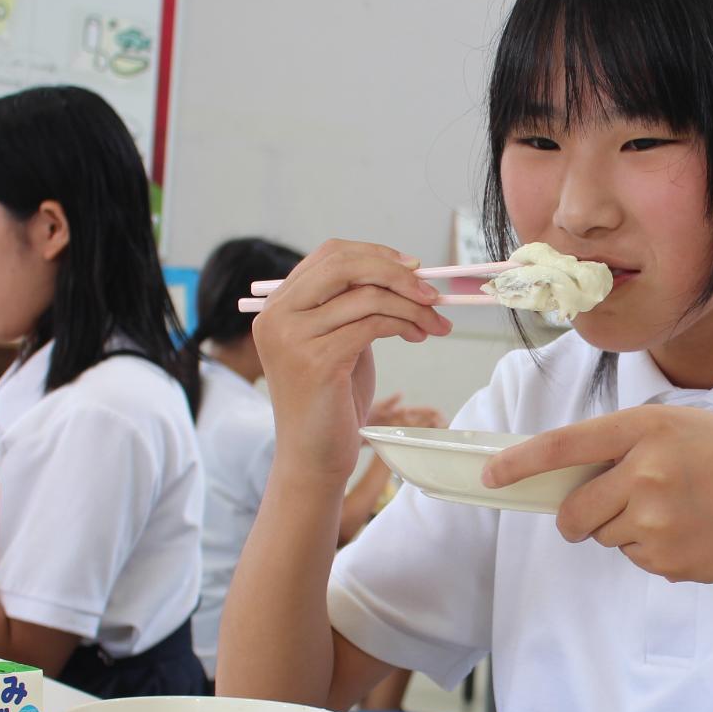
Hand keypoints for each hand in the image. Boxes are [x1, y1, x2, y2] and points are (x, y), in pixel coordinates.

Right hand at [252, 241, 452, 482]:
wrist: (314, 457)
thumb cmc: (331, 402)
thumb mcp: (338, 341)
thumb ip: (352, 307)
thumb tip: (403, 273)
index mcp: (278, 306)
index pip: (329, 255)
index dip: (376, 255)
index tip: (414, 268)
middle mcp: (277, 316)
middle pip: (344, 264)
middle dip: (397, 273)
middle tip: (432, 291)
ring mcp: (292, 337)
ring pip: (366, 296)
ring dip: (412, 306)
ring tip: (435, 323)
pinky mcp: (316, 360)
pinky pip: (373, 324)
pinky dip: (404, 324)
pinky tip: (419, 336)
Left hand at [481, 405, 712, 587]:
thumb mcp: (688, 427)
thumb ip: (632, 441)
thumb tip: (571, 475)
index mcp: (649, 428)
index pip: (566, 445)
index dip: (521, 461)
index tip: (490, 474)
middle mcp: (647, 471)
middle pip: (574, 510)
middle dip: (577, 518)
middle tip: (605, 511)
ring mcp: (656, 518)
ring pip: (603, 535)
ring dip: (623, 529)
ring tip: (676, 513)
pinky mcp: (665, 558)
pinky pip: (632, 557)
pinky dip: (650, 550)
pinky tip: (690, 534)